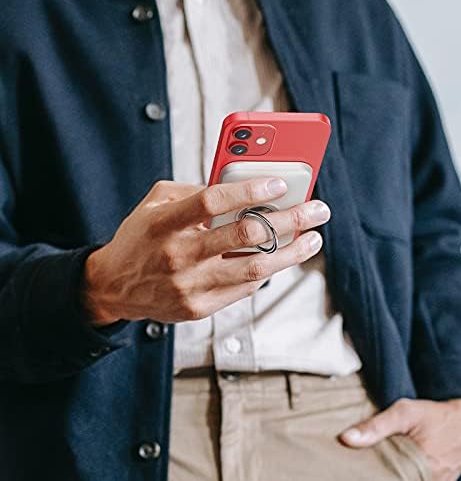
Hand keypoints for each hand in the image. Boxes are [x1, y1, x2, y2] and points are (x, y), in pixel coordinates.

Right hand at [83, 178, 330, 325]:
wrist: (114, 287)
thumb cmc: (140, 239)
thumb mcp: (154, 204)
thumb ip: (192, 190)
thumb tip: (238, 186)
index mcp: (165, 223)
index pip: (214, 201)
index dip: (251, 189)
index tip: (281, 183)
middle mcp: (180, 256)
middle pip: (245, 236)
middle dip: (290, 219)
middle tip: (316, 209)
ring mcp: (191, 286)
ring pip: (255, 268)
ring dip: (291, 252)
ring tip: (313, 238)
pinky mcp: (199, 307)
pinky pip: (244, 288)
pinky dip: (267, 271)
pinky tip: (281, 258)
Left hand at [340, 398, 460, 480]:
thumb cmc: (434, 414)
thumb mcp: (403, 412)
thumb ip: (375, 426)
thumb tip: (346, 438)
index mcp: (422, 465)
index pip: (387, 477)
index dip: (371, 470)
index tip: (358, 463)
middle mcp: (430, 479)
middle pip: (394, 479)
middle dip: (381, 470)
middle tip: (368, 459)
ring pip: (404, 480)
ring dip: (393, 472)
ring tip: (382, 457)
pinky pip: (416, 480)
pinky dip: (404, 473)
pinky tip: (396, 462)